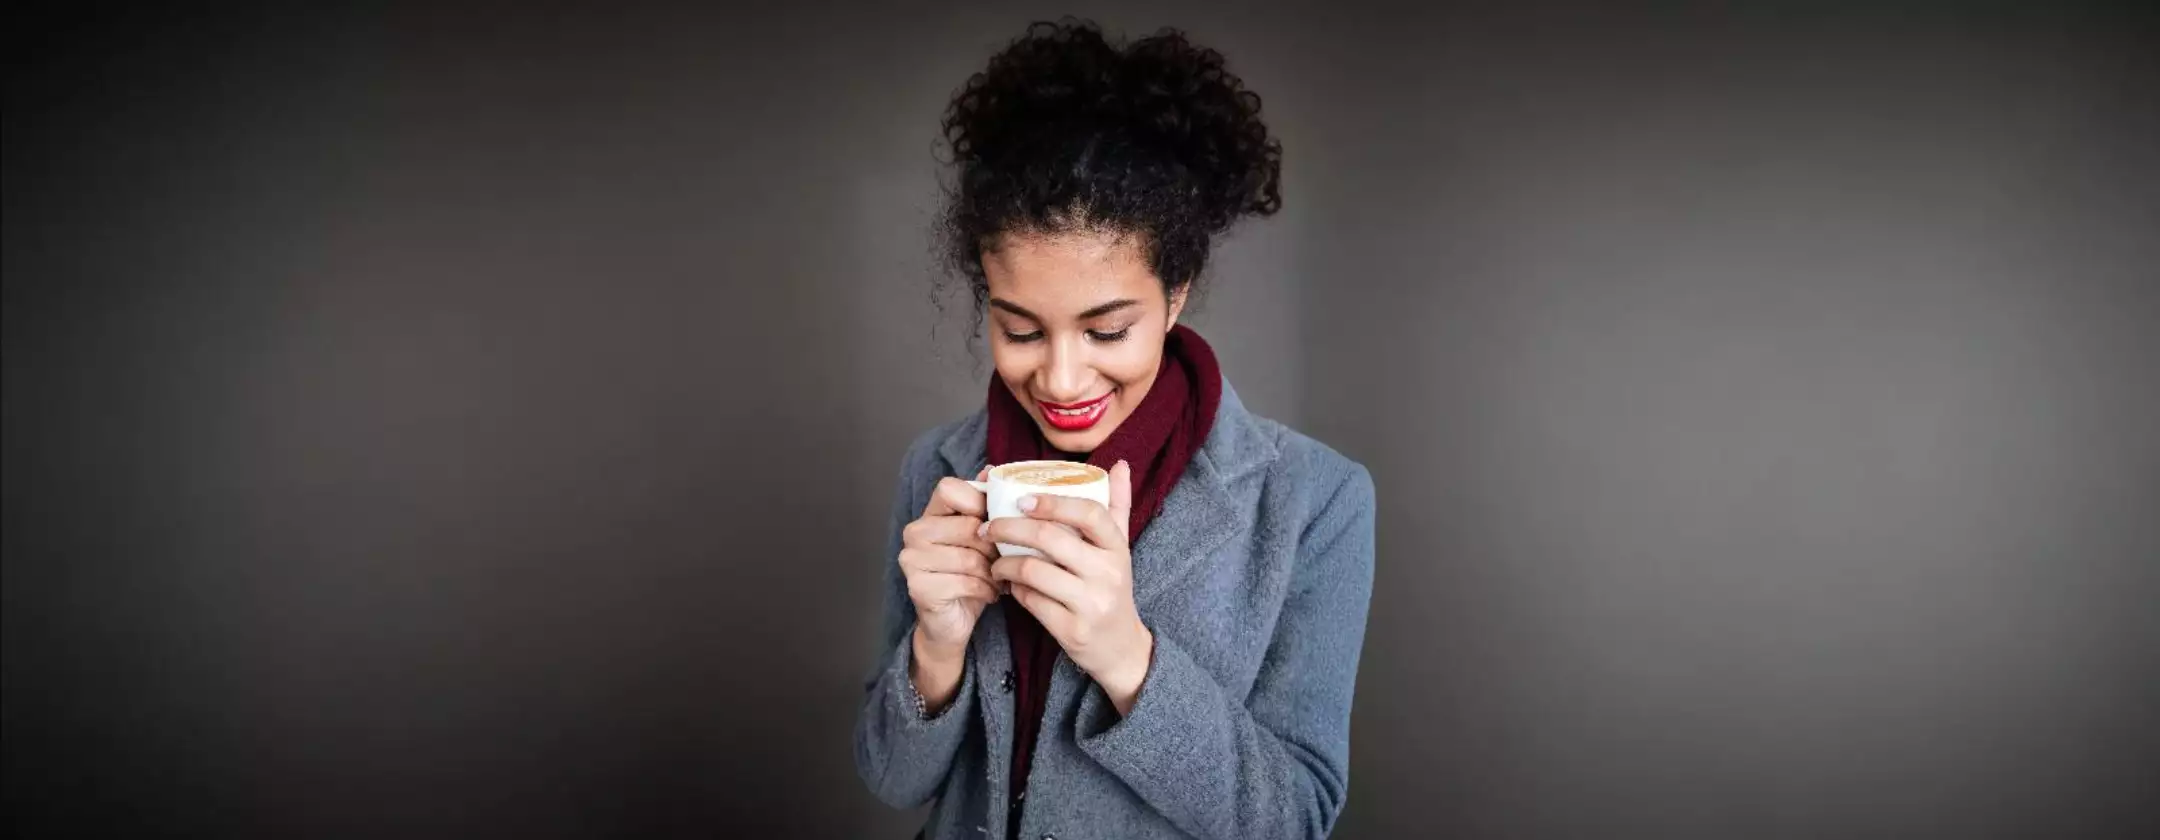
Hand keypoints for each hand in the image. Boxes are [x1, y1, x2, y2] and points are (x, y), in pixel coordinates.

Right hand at [900, 469, 999, 652]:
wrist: (951, 624)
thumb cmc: (969, 577)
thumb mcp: (981, 539)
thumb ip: (984, 504)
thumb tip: (992, 469)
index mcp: (929, 514)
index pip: (950, 488)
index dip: (978, 502)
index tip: (994, 522)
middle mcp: (914, 532)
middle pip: (968, 526)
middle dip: (994, 547)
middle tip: (1002, 561)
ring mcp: (911, 559)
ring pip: (970, 557)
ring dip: (993, 573)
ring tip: (998, 580)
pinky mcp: (918, 586)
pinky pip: (966, 581)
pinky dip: (986, 590)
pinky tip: (989, 594)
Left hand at [984, 460, 1154, 714]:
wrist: (1120, 648)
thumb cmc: (1112, 589)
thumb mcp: (1119, 549)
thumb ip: (1117, 506)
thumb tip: (1118, 464)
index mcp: (1117, 547)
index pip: (1088, 513)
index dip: (1052, 502)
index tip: (1020, 499)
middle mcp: (1108, 573)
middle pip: (1050, 538)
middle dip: (1010, 528)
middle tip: (987, 527)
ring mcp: (1091, 603)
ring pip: (1033, 570)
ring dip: (1004, 562)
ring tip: (994, 560)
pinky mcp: (1072, 629)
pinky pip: (1031, 601)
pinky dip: (1014, 589)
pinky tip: (1009, 584)